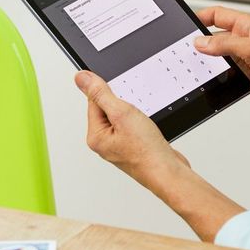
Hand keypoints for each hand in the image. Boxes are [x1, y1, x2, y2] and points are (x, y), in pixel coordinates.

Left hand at [75, 70, 244, 241]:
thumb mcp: (121, 113)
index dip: (110, 93)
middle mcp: (105, 142)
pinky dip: (143, 122)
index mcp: (95, 136)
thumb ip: (100, 94)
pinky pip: (135, 126)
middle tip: (136, 114)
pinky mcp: (134, 146)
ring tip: (143, 124)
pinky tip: (149, 129)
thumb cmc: (146, 151)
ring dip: (135, 113)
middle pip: (109, 108)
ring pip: (124, 116)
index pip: (94, 101)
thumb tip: (81, 78)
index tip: (123, 94)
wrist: (168, 172)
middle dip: (125, 104)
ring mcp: (120, 145)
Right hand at [195, 5, 249, 123]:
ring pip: (218, 54)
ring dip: (208, 59)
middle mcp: (246, 40)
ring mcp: (245, 57)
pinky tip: (211, 78)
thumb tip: (202, 43)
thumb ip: (226, 45)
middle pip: (215, 35)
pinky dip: (216, 73)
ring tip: (196, 65)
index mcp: (249, 26)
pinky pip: (224, 70)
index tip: (186, 25)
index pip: (218, 15)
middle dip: (201, 42)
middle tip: (186, 50)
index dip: (201, 17)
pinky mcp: (246, 73)